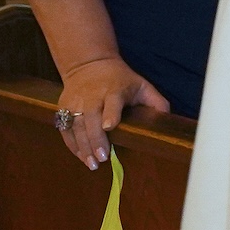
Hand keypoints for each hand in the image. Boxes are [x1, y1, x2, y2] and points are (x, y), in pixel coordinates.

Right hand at [52, 56, 168, 167]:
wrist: (88, 65)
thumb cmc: (121, 80)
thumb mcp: (142, 85)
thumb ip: (156, 102)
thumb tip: (166, 121)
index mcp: (114, 89)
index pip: (112, 101)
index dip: (110, 113)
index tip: (109, 127)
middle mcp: (92, 95)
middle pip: (90, 117)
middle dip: (95, 138)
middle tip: (102, 158)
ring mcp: (75, 101)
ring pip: (76, 125)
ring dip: (83, 146)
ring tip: (92, 163)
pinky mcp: (63, 107)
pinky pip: (65, 128)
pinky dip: (72, 144)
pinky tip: (81, 156)